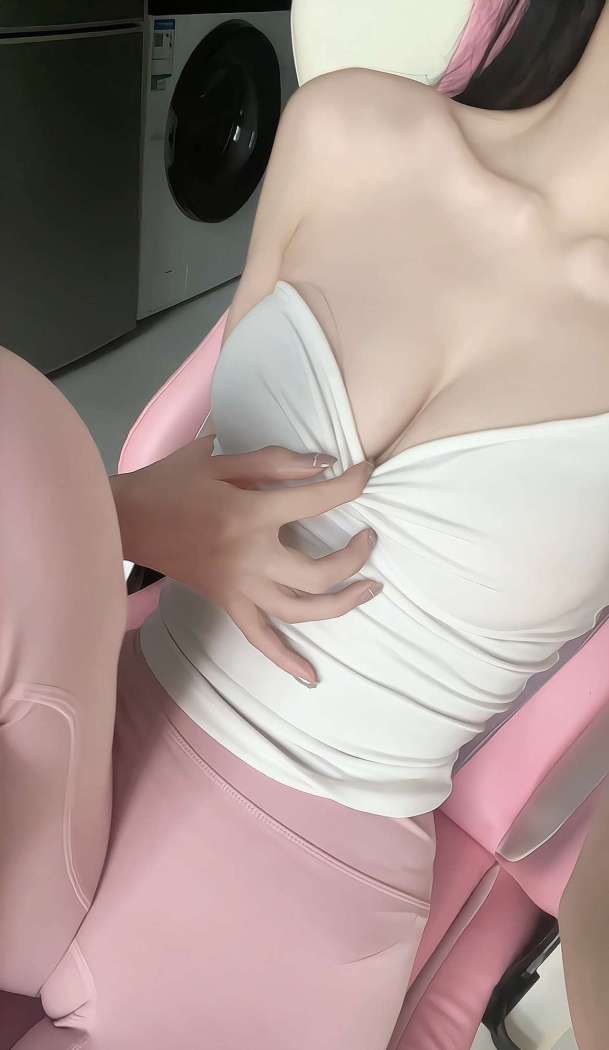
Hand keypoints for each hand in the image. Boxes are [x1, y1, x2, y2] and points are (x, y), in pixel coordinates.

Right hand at [113, 436, 379, 684]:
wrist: (124, 520)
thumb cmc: (169, 482)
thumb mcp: (218, 458)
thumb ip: (274, 461)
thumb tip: (326, 464)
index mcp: (251, 513)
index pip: (318, 501)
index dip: (352, 484)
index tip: (367, 472)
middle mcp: (251, 557)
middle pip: (320, 573)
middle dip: (355, 558)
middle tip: (369, 538)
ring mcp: (239, 587)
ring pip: (301, 611)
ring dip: (342, 605)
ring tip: (369, 588)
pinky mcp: (227, 603)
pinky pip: (261, 639)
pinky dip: (287, 660)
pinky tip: (312, 677)